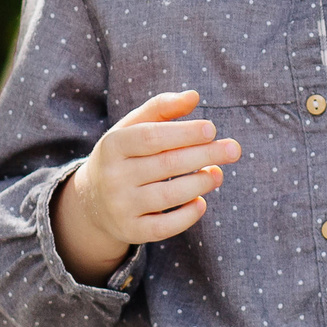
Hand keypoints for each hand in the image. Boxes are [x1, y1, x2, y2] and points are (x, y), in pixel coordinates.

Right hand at [53, 89, 238, 282]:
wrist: (92, 200)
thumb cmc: (124, 154)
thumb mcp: (133, 127)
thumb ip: (162, 108)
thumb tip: (194, 96)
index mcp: (113, 145)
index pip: (152, 137)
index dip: (184, 133)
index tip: (212, 129)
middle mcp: (113, 177)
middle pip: (166, 164)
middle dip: (205, 155)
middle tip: (234, 149)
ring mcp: (120, 206)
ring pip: (168, 196)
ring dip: (201, 183)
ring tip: (218, 173)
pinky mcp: (130, 231)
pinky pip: (164, 227)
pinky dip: (187, 216)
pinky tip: (201, 202)